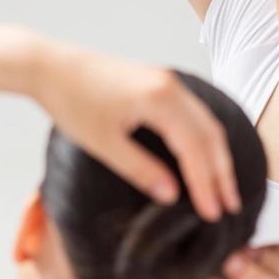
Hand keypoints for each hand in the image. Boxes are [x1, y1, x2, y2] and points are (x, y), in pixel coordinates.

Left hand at [34, 44, 240, 221]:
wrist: (47, 65)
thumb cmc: (71, 102)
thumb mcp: (104, 144)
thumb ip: (140, 170)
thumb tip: (172, 195)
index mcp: (160, 100)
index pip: (194, 148)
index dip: (205, 184)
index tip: (213, 213)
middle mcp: (171, 87)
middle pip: (210, 135)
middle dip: (221, 173)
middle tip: (230, 206)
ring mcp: (167, 82)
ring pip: (205, 123)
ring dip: (216, 157)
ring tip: (223, 188)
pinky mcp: (158, 83)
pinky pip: (193, 115)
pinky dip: (204, 140)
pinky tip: (205, 159)